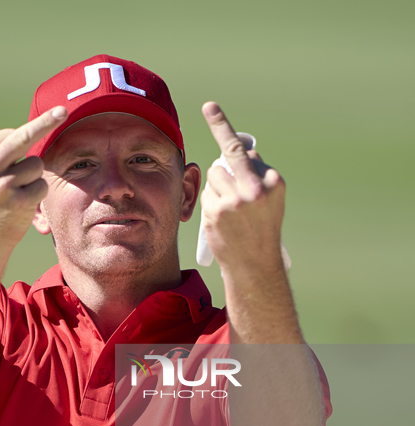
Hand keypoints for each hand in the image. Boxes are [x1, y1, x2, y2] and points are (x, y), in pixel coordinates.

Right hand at [0, 106, 67, 245]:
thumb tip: (9, 124)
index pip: (6, 133)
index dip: (21, 136)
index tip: (50, 115)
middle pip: (22, 137)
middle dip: (45, 122)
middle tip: (63, 110)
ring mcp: (1, 184)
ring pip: (35, 163)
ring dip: (33, 175)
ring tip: (16, 189)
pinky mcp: (17, 201)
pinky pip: (42, 184)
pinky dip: (38, 192)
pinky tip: (23, 201)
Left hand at [200, 102, 284, 276]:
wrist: (255, 264)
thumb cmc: (263, 228)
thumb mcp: (271, 199)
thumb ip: (256, 174)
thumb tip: (239, 152)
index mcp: (273, 182)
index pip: (244, 152)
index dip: (222, 126)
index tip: (209, 107)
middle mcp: (254, 189)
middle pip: (225, 160)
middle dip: (221, 149)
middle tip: (210, 114)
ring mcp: (233, 201)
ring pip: (214, 176)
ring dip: (219, 186)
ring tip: (231, 208)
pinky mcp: (216, 213)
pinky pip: (207, 194)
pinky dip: (212, 202)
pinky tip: (223, 218)